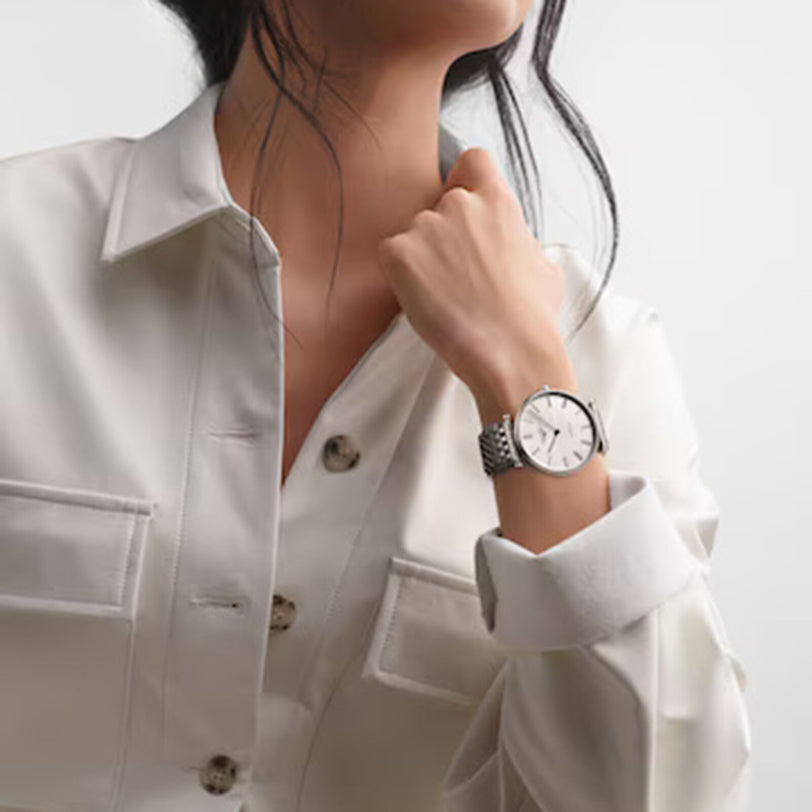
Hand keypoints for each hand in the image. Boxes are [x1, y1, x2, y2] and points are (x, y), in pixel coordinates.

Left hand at [376, 146, 570, 401]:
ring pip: (414, 235)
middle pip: (438, 206)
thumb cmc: (532, 317)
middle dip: (443, 235)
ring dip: (422, 259)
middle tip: (455, 275)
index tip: (466, 206)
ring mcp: (426, 227)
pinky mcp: (399, 254)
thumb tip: (514, 248)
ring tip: (444, 297)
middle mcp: (459, 205)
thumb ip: (520, 242)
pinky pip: (391, 257)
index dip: (465, 181)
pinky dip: (401, 277)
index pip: (473, 161)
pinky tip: (424, 300)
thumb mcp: (543, 265)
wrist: (512, 351)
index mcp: (498, 202)